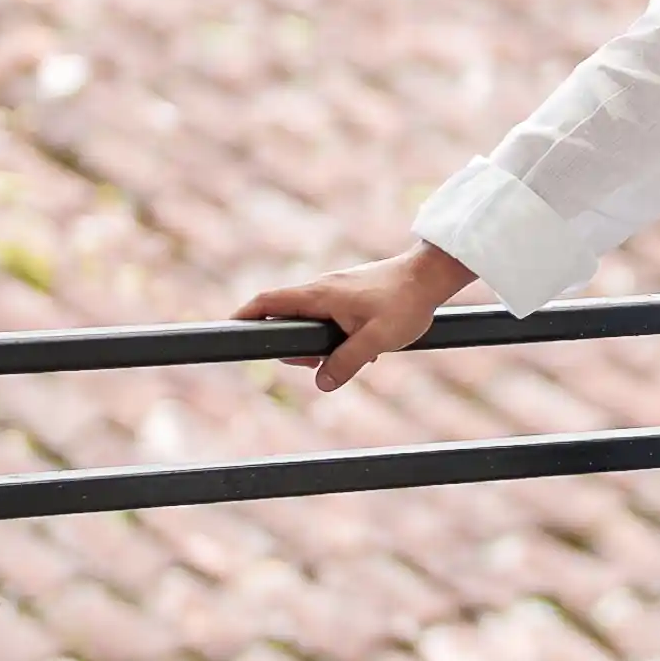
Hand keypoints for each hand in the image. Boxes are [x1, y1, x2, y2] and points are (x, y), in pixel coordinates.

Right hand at [236, 245, 470, 392]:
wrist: (431, 277)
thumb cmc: (405, 303)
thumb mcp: (376, 339)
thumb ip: (346, 362)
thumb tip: (321, 384)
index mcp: (319, 295)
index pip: (269, 301)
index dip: (245, 314)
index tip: (228, 328)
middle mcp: (322, 289)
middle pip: (288, 318)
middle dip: (295, 346)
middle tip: (314, 364)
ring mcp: (336, 291)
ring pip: (312, 322)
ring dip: (323, 345)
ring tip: (355, 356)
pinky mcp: (350, 295)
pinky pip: (332, 319)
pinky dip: (339, 336)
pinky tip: (366, 348)